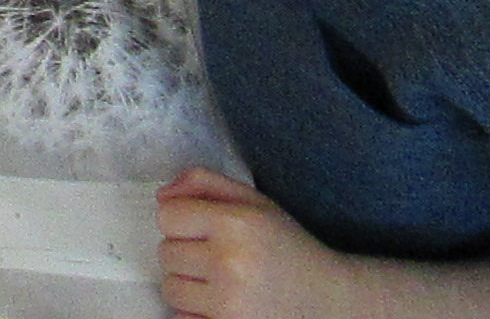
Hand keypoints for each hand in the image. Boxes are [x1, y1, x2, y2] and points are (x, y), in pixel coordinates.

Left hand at [157, 168, 367, 318]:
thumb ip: (204, 184)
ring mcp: (228, 303)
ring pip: (170, 288)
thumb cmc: (287, 247)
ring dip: (188, 284)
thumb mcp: (254, 202)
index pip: (167, 216)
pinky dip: (195, 312)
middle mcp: (230, 263)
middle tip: (218, 257)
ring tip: (221, 281)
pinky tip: (222, 304)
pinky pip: (181, 317)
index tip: (202, 228)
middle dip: (186, 253)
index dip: (181, 220)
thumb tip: (161, 195)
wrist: (328, 300)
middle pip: (165, 253)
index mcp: (236, 223)